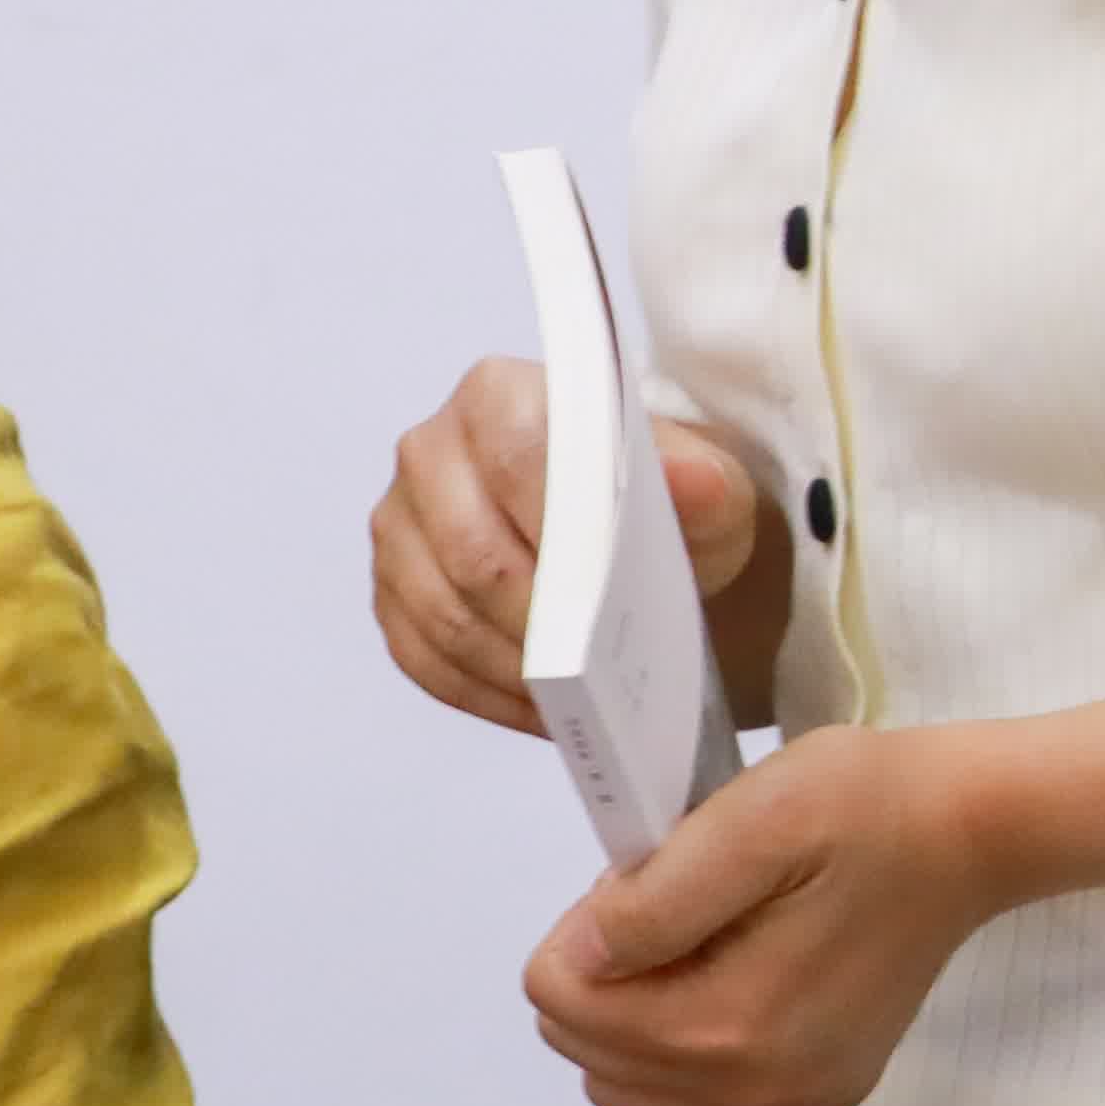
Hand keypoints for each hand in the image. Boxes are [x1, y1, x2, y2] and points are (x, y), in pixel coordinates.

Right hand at [378, 353, 760, 737]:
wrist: (640, 537)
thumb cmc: (668, 503)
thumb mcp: (711, 489)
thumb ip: (705, 482)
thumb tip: (695, 482)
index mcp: (500, 395)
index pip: (517, 456)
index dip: (559, 525)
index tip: (607, 584)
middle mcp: (430, 450)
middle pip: (469, 548)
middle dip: (536, 616)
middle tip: (594, 666)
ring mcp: (401, 525)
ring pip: (440, 610)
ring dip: (510, 665)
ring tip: (578, 700)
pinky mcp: (393, 592)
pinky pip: (421, 655)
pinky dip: (484, 692)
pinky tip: (543, 711)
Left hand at [521, 724, 1004, 1105]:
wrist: (973, 833)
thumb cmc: (865, 808)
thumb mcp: (754, 817)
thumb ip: (656, 899)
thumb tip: (586, 959)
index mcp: (730, 1021)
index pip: (561, 999)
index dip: (584, 927)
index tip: (652, 881)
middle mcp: (757, 1088)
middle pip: (588, 1056)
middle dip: (607, 978)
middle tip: (679, 908)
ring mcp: (793, 1105)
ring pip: (629, 1097)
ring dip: (634, 1029)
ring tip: (698, 954)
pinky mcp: (820, 1101)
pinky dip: (679, 1083)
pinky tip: (716, 1018)